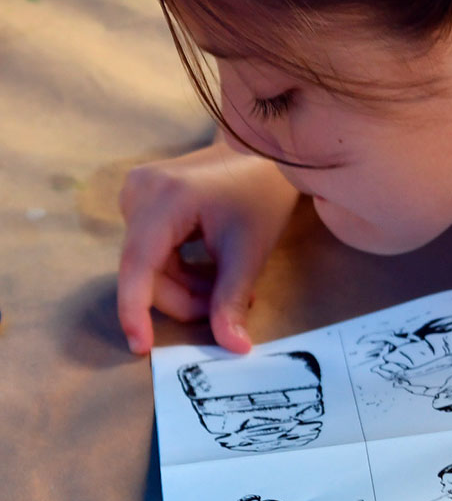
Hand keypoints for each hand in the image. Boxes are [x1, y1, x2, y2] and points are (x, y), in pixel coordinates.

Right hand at [117, 140, 299, 353]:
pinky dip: (184, 271)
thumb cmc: (262, 194)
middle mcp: (139, 193)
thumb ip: (232, 301)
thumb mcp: (248, 252)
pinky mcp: (146, 199)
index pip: (137, 267)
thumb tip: (233, 348)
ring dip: (188, 287)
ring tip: (231, 288)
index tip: (142, 347)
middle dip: (186, 299)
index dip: (136, 311)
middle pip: (147, 272)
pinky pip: (156, 252)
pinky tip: (214, 273)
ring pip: (152, 266)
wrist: (266, 152)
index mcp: (162, 200)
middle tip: (231, 310)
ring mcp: (139, 194)